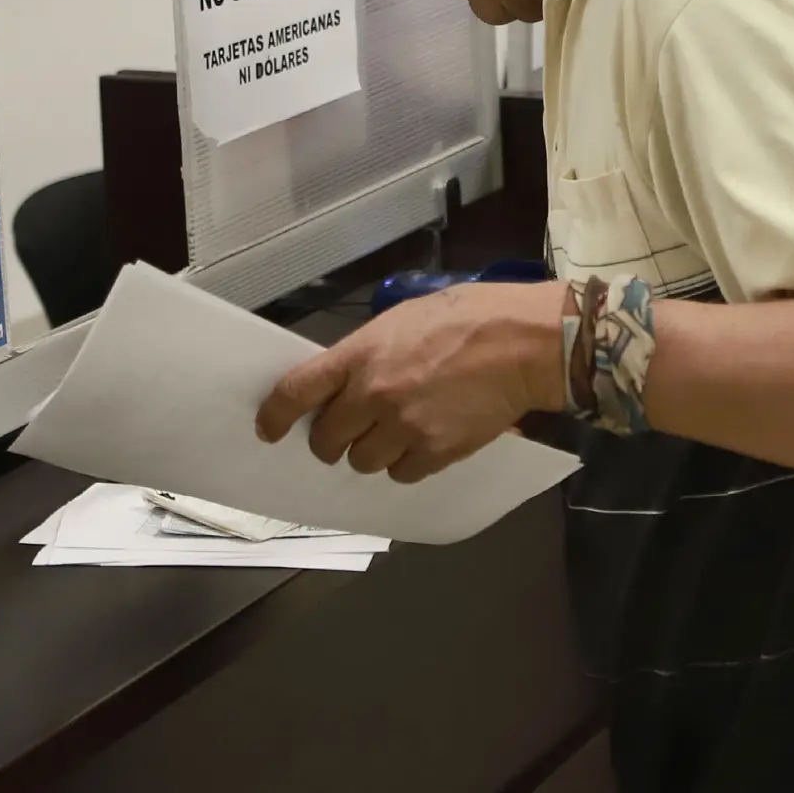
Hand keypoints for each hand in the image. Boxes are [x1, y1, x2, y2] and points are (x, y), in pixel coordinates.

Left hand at [256, 280, 568, 483]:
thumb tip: (343, 382)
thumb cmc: (467, 317)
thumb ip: (365, 353)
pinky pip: (402, 475)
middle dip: (333, 439)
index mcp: (360, 355)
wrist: (524, 343)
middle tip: (351, 429)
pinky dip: (408, 464)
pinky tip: (425, 441)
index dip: (276, 416)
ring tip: (397, 431)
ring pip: (363, 463)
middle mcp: (374, 395)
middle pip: (327, 440)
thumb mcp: (401, 319)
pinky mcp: (435, 452)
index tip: (269, 430)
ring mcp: (404, 428)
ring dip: (373, 452)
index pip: (296, 391)